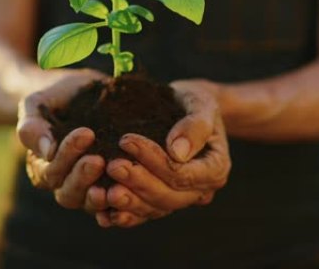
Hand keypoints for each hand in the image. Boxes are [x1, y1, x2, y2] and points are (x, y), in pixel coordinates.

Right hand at [17, 69, 109, 212]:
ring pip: (90, 202)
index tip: (86, 133)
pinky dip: (121, 204)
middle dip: (83, 177)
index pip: (50, 171)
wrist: (80, 93)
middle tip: (98, 160)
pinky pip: (114, 203)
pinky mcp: (111, 186)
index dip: (67, 155)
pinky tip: (132, 193)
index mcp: (42, 167)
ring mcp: (88, 187)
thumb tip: (47, 150)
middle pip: (68, 193)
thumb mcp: (36, 104)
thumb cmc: (54, 98)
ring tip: (115, 180)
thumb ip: (33, 126)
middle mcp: (63, 183)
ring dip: (101, 195)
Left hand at [96, 79, 230, 227]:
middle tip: (112, 166)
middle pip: (168, 197)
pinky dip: (124, 216)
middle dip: (138, 182)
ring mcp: (180, 198)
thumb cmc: (193, 101)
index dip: (154, 161)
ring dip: (128, 203)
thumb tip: (178, 153)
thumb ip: (195, 126)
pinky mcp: (161, 201)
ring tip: (103, 191)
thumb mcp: (201, 103)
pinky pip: (144, 214)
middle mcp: (200, 190)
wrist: (184, 107)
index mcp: (215, 169)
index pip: (182, 174)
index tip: (127, 141)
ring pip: (154, 209)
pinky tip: (103, 212)